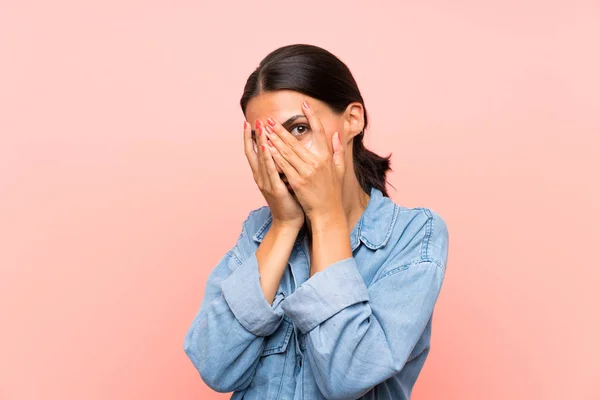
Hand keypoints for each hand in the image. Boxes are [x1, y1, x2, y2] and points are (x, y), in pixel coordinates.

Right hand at [244, 119, 304, 229]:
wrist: (288, 222)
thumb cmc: (288, 201)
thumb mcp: (282, 181)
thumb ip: (280, 167)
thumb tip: (282, 152)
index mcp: (262, 175)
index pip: (254, 152)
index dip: (251, 138)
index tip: (250, 123)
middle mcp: (260, 177)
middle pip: (252, 153)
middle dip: (252, 137)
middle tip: (252, 121)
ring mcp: (266, 183)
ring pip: (261, 159)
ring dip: (259, 142)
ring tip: (259, 128)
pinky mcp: (274, 189)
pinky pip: (270, 170)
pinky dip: (267, 158)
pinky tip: (267, 146)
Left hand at [263, 100, 344, 219]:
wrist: (328, 213)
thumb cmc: (332, 192)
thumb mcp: (339, 170)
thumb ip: (338, 151)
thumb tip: (336, 135)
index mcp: (326, 157)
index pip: (319, 132)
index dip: (312, 116)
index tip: (304, 104)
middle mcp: (317, 162)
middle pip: (296, 142)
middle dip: (281, 130)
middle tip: (270, 120)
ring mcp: (307, 172)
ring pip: (287, 152)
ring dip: (274, 140)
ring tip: (264, 131)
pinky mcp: (298, 182)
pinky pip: (283, 166)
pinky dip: (274, 156)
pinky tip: (266, 148)